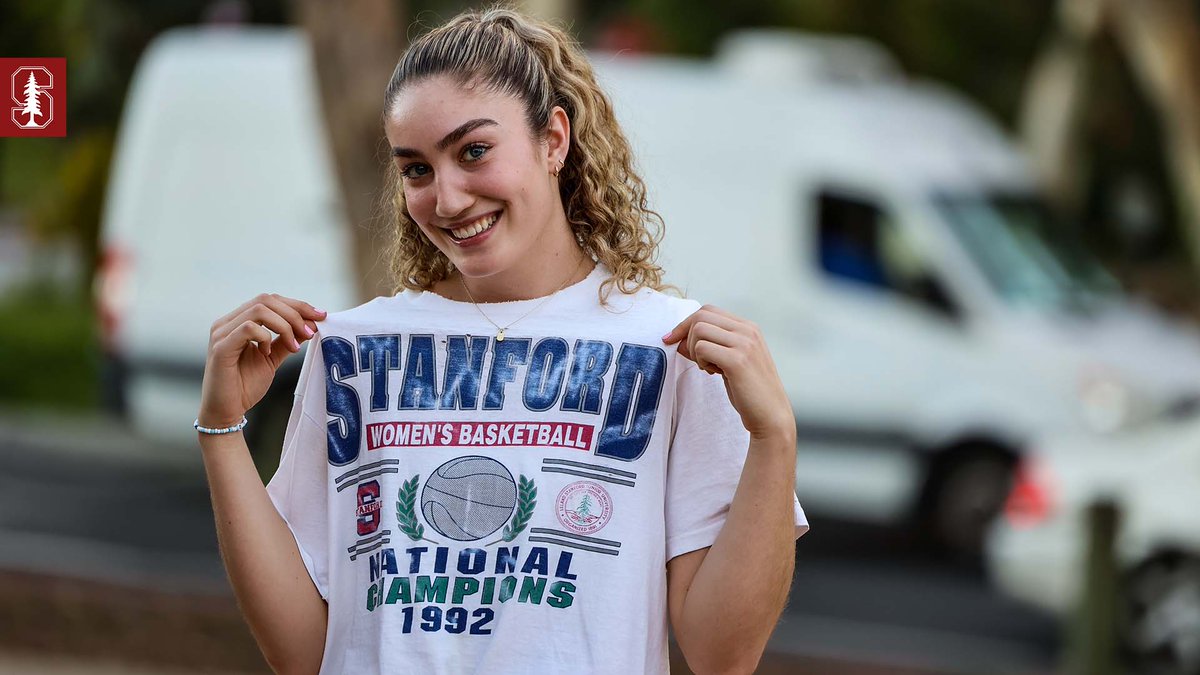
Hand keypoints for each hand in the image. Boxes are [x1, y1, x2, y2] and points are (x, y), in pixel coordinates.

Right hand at [198, 293, 326, 429]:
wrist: (226, 412)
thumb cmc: (245, 386)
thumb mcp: (272, 358)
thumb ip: (286, 340)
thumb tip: (309, 325)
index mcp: (238, 321)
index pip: (270, 300)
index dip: (297, 305)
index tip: (320, 316)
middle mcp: (227, 323)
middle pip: (266, 300)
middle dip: (295, 313)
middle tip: (310, 332)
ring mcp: (221, 333)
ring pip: (259, 310)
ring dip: (284, 325)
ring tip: (294, 345)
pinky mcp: (220, 347)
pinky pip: (248, 328)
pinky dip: (265, 337)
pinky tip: (268, 353)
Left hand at [662, 305, 794, 440]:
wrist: (771, 415)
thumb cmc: (749, 391)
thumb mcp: (730, 361)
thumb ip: (710, 346)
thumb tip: (676, 339)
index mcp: (748, 328)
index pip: (708, 310)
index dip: (685, 324)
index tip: (672, 339)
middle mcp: (747, 331)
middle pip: (701, 316)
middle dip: (686, 336)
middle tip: (695, 359)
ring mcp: (744, 343)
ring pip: (699, 330)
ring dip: (695, 350)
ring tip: (708, 367)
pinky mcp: (737, 360)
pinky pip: (702, 348)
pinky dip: (700, 361)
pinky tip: (713, 373)